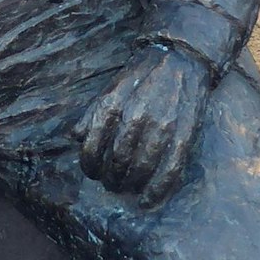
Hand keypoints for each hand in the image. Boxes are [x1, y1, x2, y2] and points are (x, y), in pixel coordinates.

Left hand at [78, 44, 211, 206]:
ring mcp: (162, 126)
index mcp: (113, 105)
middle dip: (111, 178)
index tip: (92, 172)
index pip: (93, 146)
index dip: (89, 165)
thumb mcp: (110, 88)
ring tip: (127, 188)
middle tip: (111, 183)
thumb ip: (92, 113)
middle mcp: (136, 117)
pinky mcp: (184, 134)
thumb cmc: (140, 77)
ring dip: (131, 185)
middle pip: (117, 161)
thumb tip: (75, 138)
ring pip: (142, 168)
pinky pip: (170, 169)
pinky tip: (148, 200)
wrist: (180, 59)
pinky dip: (157, 190)